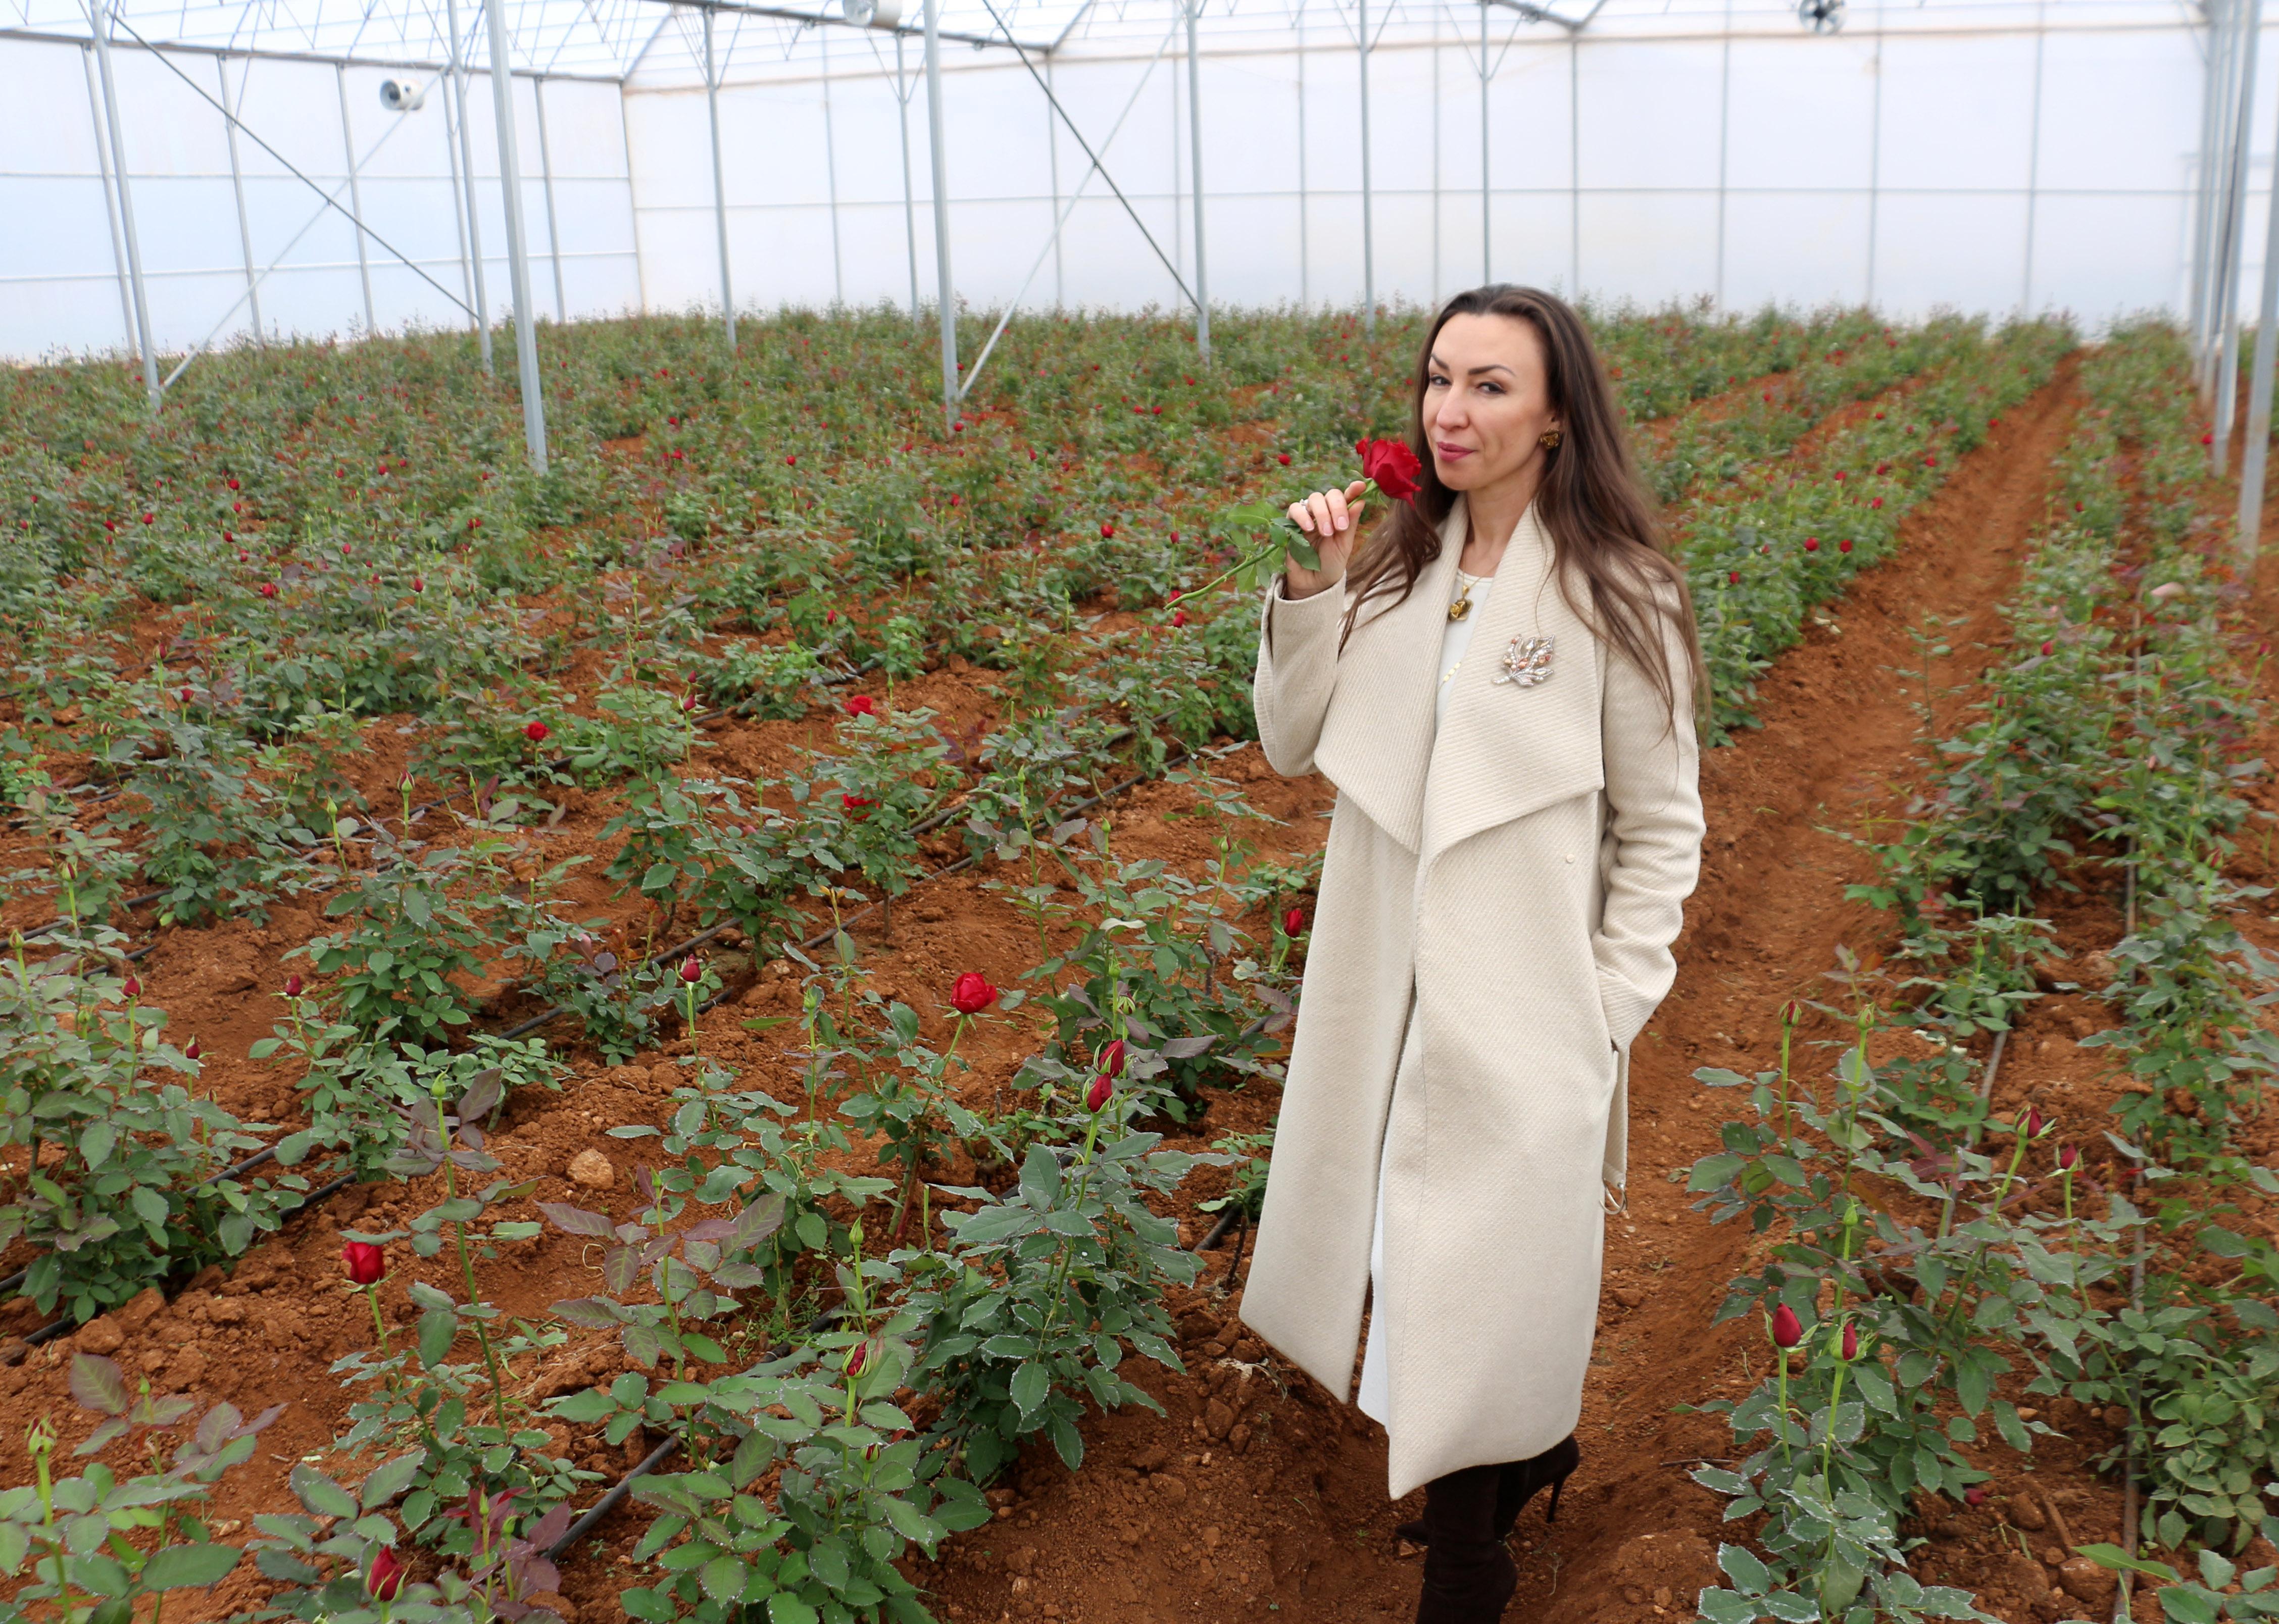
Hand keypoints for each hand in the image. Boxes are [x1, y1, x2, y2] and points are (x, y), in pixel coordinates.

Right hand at [1282, 480, 1369, 599]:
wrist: (1314, 582)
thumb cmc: (1331, 563)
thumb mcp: (1344, 545)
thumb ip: (1351, 523)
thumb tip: (1361, 500)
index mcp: (1339, 515)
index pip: (1346, 496)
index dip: (1353, 489)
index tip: (1360, 486)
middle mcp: (1324, 512)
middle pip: (1330, 494)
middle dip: (1337, 507)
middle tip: (1340, 527)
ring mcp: (1308, 516)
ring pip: (1313, 499)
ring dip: (1322, 513)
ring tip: (1326, 533)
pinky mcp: (1292, 523)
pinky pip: (1294, 509)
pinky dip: (1302, 515)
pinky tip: (1309, 528)